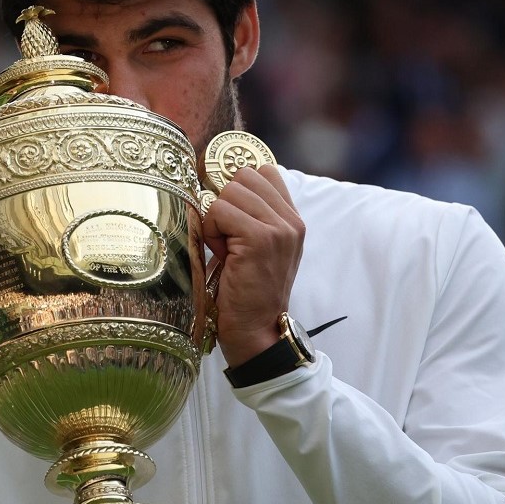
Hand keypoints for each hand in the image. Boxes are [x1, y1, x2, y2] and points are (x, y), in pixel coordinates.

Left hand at [203, 164, 303, 366]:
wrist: (256, 332)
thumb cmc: (249, 294)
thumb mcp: (260, 251)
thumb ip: (254, 218)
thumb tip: (221, 187)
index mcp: (293, 220)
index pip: (264, 172)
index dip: (239, 189)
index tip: (230, 218)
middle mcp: (291, 221)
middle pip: (243, 177)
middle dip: (226, 204)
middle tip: (226, 239)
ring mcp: (278, 228)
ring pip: (229, 192)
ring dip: (216, 219)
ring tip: (224, 249)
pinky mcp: (259, 239)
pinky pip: (219, 211)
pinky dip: (211, 231)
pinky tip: (221, 255)